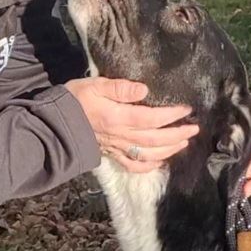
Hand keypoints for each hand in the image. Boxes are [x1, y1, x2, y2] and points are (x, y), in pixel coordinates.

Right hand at [66, 78, 197, 172]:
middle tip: (194, 128)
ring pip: (148, 154)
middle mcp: (121, 136)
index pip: (152, 118)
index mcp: (118, 117)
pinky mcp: (111, 155)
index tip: (186, 109)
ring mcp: (117, 148)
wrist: (55, 124)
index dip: (171, 115)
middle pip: (155, 138)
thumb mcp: (95, 84)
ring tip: (183, 142)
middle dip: (177, 134)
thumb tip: (144, 90)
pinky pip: (133, 165)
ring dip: (168, 149)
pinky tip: (159, 161)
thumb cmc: (75, 99)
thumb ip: (120, 88)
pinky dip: (149, 166)